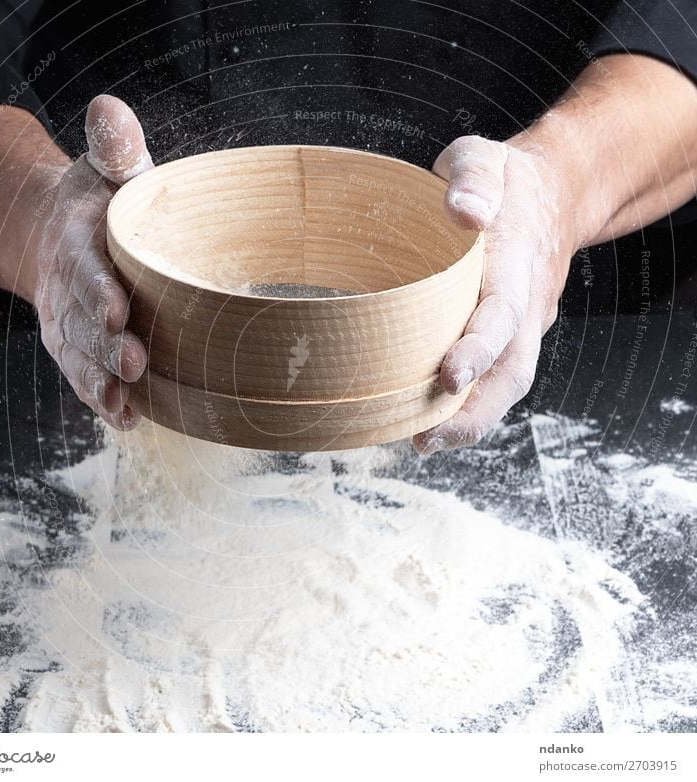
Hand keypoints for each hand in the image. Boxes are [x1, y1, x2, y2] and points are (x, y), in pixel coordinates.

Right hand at [35, 95, 152, 429]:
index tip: (118, 308)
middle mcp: (69, 290)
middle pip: (85, 322)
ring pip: (82, 358)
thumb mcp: (107, 171)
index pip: (86, 267)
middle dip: (106, 345)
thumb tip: (109, 105)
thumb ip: (114, 147)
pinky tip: (128, 421)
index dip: (98, 288)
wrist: (62, 236)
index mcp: (79, 243)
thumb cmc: (102, 204)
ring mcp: (70, 324)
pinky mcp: (79, 348)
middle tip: (134, 364)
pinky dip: (102, 400)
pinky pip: (86, 377)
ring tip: (124, 406)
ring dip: (102, 383)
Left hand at [413, 134, 576, 453]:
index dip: (479, 348)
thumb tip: (464, 211)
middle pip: (512, 372)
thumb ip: (472, 178)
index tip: (449, 375)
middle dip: (474, 412)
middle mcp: (524, 307)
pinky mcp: (510, 336)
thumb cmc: (506, 180)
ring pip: (506, 385)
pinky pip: (496, 378)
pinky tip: (429, 422)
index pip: (501, 315)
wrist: (552, 195)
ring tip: (423, 444)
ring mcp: (521, 326)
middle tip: (428, 441)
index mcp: (516, 265)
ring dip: (470, 420)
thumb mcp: (484, 158)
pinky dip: (467, 406)